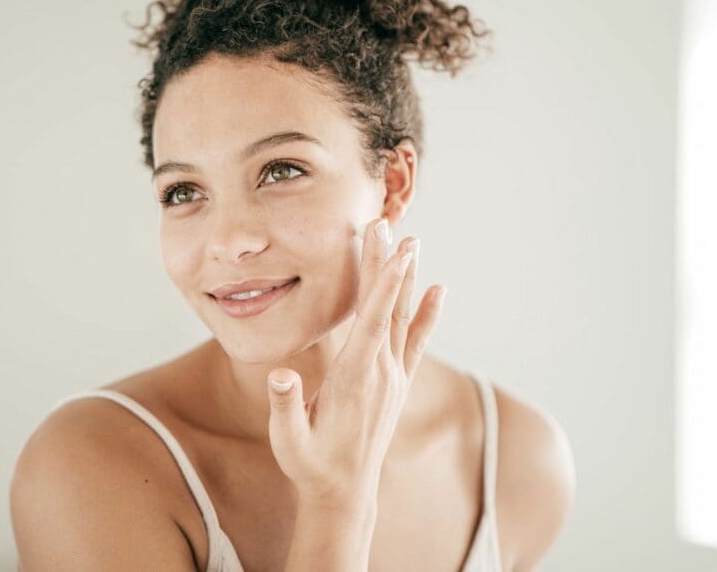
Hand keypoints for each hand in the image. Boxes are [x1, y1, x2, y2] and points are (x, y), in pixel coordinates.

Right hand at [266, 217, 446, 505]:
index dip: (385, 283)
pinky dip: (428, 314)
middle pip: (388, 308)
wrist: (344, 493)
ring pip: (402, 318)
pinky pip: (417, 342)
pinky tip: (437, 290)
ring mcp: (394, 378)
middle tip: (386, 223)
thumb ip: (285, 406)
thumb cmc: (309, 463)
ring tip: (408, 241)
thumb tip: (278, 376)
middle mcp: (382, 373)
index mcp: (355, 379)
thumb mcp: (288, 440)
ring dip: (404, 278)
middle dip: (387, 263)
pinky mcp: (397, 384)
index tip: (394, 248)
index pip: (374, 320)